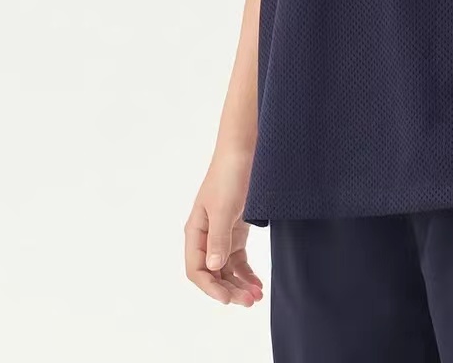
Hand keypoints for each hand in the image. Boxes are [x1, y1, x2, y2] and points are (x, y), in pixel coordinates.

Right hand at [183, 142, 264, 306]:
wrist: (246, 151)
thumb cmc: (229, 176)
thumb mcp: (223, 208)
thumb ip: (218, 239)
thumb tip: (213, 268)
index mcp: (195, 231)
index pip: (196, 269)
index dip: (210, 287)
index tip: (228, 298)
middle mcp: (206, 236)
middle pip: (212, 273)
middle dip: (229, 290)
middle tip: (248, 302)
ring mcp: (222, 233)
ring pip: (226, 269)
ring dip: (239, 284)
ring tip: (256, 297)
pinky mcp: (237, 229)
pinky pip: (238, 259)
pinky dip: (246, 273)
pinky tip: (256, 283)